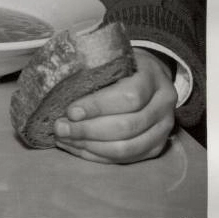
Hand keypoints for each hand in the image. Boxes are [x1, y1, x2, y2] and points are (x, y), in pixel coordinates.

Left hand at [52, 48, 176, 163]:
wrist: (148, 77)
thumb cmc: (121, 67)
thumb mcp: (111, 58)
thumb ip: (91, 70)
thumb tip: (54, 86)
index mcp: (153, 78)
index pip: (129, 97)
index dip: (97, 106)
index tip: (70, 111)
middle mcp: (164, 105)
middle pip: (127, 126)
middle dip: (88, 130)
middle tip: (60, 128)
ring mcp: (162, 129)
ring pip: (127, 148)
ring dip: (90, 146)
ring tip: (63, 138)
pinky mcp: (155, 147)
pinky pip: (125, 159)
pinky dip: (96, 155)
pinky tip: (75, 147)